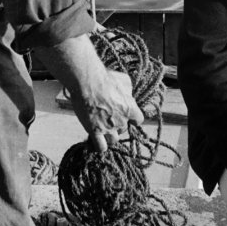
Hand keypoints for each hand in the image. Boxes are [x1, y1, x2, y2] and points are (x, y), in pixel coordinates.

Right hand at [34, 34, 142, 154]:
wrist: (88, 82)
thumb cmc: (106, 78)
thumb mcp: (124, 80)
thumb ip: (129, 91)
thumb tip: (129, 94)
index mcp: (130, 109)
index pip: (138, 120)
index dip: (132, 118)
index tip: (127, 115)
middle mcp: (121, 121)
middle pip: (123, 129)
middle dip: (118, 124)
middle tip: (109, 116)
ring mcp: (108, 128)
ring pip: (113, 140)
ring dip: (110, 136)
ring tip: (103, 129)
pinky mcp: (94, 132)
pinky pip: (101, 147)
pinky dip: (100, 146)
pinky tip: (97, 140)